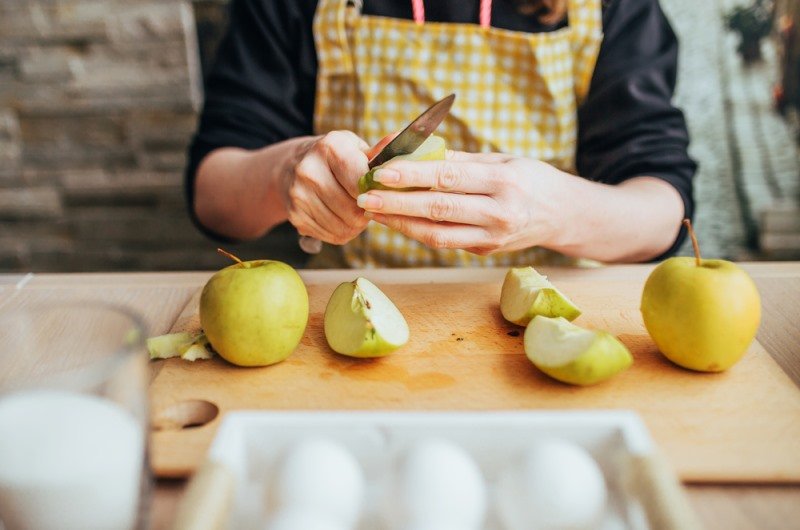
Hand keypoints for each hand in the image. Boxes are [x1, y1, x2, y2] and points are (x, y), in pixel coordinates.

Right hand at [281, 131, 371, 244]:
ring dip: (355, 225)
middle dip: (366, 212)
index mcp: (329, 147)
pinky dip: (341, 232)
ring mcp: (299, 194)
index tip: (379, 192)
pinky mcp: (295, 215)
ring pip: (343, 226)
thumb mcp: (355, 148)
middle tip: (368, 205)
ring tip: (355, 212)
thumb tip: (399, 138)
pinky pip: (330, 236)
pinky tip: (339, 218)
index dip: (375, 193)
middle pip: (353, 209)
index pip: (361, 181)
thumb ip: (379, 152)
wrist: (293, 166)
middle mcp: (309, 169)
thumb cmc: (335, 158)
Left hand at [355, 151, 573, 254]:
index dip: (412, 175)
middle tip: (364, 197)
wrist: (563, 215)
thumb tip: (413, 151)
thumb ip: (458, 159)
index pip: (448, 177)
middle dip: (397, 204)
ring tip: (373, 211)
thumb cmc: (529, 179)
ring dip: (400, 224)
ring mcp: (492, 237)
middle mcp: (499, 213)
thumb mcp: (501, 160)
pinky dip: (417, 231)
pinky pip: (444, 241)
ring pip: (437, 234)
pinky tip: (396, 220)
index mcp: (504, 182)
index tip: (381, 171)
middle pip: (438, 210)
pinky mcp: (484, 251)